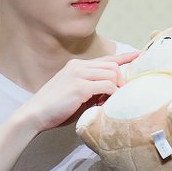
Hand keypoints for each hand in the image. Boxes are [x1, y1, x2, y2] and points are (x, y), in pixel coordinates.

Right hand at [21, 51, 138, 132]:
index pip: (106, 59)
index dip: (124, 57)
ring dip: (115, 88)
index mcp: (77, 65)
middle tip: (117, 95)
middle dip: (120, 80)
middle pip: (112, 66)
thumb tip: (111, 91)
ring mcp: (78, 75)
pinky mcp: (79, 87)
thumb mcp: (75, 92)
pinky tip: (104, 103)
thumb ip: (91, 88)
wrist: (34, 114)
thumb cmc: (55, 108)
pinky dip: (110, 95)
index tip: (138, 55)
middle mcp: (78, 66)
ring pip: (112, 74)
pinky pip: (107, 86)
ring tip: (108, 101)